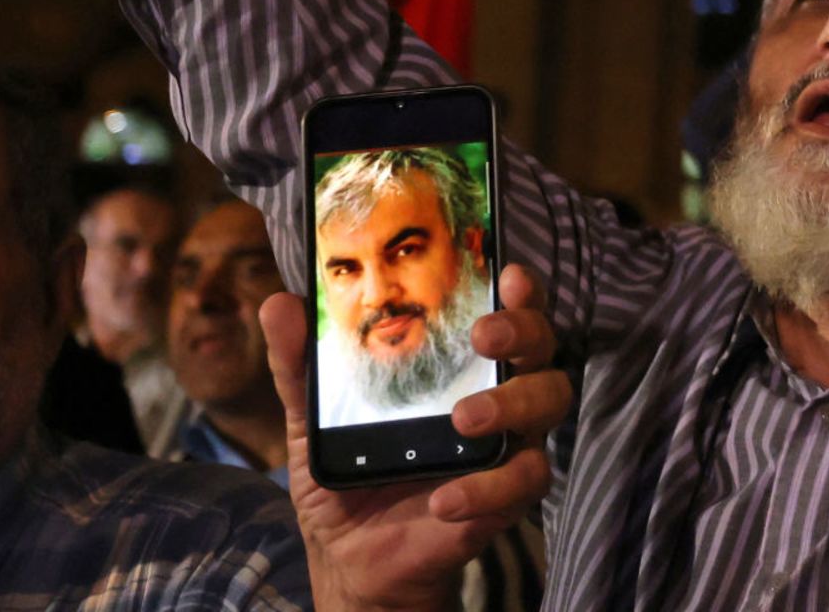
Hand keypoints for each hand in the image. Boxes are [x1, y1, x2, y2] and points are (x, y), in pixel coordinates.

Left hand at [260, 264, 571, 610]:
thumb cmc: (345, 471)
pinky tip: (445, 499)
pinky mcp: (504, 496)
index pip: (504, 310)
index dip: (519, 289)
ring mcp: (505, 443)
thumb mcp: (310, 414)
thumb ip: (297, 362)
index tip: (510, 274)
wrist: (349, 553)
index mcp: (455, 362)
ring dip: (512, 403)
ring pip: (549, 402)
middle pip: (540, 345)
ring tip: (463, 418)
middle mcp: (493, 391)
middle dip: (523, 330)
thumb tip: (280, 304)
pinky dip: (487, 489)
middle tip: (482, 336)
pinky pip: (523, 481)